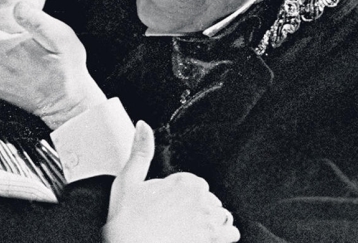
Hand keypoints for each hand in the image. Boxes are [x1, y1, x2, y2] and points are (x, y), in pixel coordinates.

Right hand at [104, 122, 240, 242]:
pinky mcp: (213, 240)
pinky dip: (223, 235)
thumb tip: (143, 125)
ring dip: (212, 221)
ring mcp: (208, 220)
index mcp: (183, 181)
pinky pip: (232, 233)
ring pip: (222, 214)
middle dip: (198, 209)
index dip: (184, 195)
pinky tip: (206, 238)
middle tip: (178, 220)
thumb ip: (141, 151)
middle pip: (210, 199)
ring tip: (193, 229)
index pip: (197, 184)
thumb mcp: (128, 180)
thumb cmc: (125, 219)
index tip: (172, 205)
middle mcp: (199, 198)